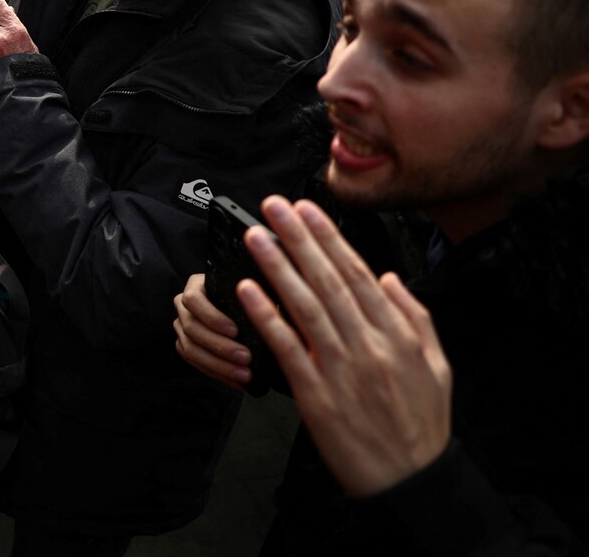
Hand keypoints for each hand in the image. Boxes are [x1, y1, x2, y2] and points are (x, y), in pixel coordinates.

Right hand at [174, 272, 252, 388]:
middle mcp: (184, 305)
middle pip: (191, 327)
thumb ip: (256, 294)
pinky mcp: (184, 345)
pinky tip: (236, 380)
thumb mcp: (256, 290)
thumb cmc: (254, 299)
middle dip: (219, 345)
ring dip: (218, 364)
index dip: (212, 317)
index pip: (193, 299)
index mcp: (196, 285)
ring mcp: (182, 326)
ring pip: (190, 348)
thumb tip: (260, 304)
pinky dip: (215, 372)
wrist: (251, 313)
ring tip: (244, 374)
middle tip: (245, 357)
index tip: (235, 331)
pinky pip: (194, 361)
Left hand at [241, 197, 452, 497]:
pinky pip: (287, 347)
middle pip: (328, 281)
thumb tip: (390, 278)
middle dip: (298, 239)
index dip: (329, 239)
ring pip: (304, 306)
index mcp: (398, 336)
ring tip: (257, 237)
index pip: (357, 274)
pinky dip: (267, 316)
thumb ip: (416, 317)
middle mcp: (369, 346)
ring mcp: (340, 369)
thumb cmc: (421, 424)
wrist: (410, 479)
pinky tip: (249, 291)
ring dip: (277, 267)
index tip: (308, 211)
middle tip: (274, 207)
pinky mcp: (315, 393)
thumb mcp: (437, 367)